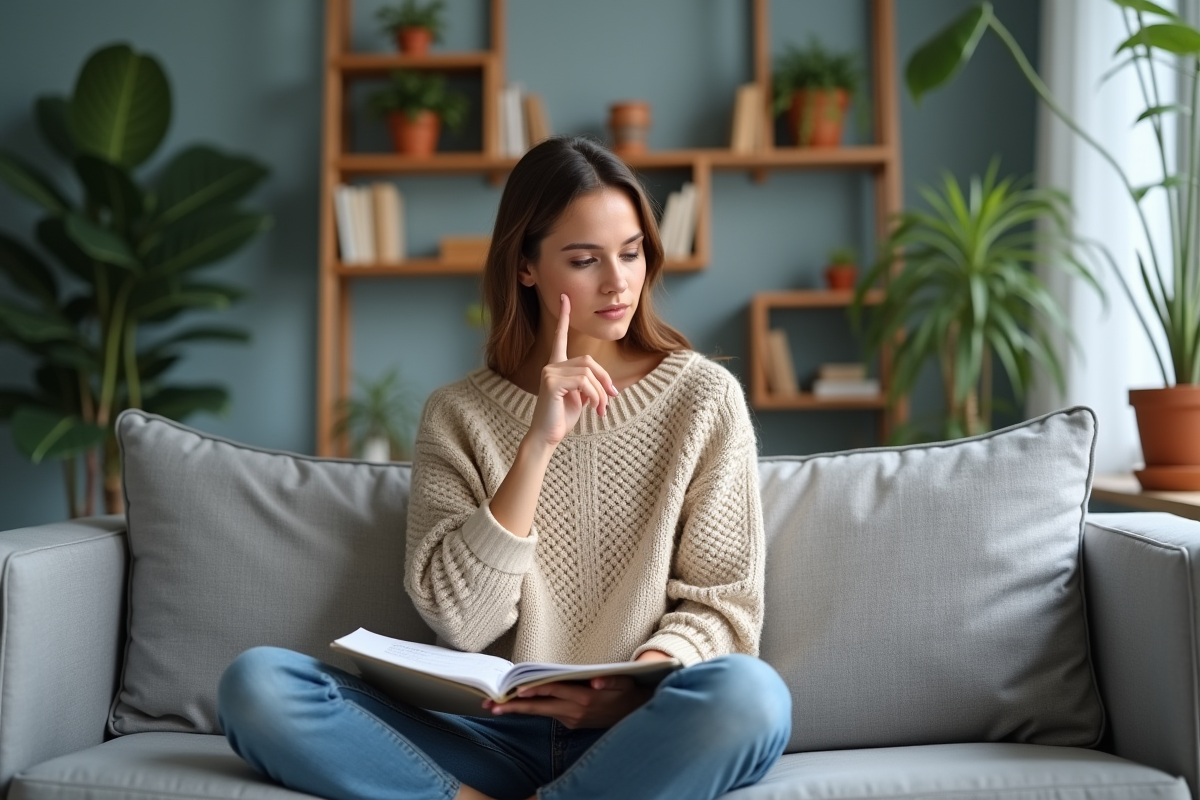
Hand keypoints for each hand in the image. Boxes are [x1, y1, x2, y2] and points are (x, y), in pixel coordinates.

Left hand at [482, 675, 651, 728]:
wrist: (634, 713)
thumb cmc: (626, 691)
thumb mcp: (622, 681)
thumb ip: (608, 680)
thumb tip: (595, 681)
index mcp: (584, 699)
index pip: (554, 692)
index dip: (536, 690)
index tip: (517, 690)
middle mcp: (574, 711)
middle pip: (540, 707)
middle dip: (515, 706)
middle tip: (492, 705)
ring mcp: (571, 719)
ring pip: (541, 712)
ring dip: (519, 709)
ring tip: (497, 708)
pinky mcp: (571, 722)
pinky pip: (548, 713)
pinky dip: (532, 708)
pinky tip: (517, 704)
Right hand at [527, 294, 618, 447]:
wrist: (547, 436)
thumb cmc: (562, 418)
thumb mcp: (580, 398)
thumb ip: (590, 384)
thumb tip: (609, 386)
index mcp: (556, 365)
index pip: (560, 336)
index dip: (564, 317)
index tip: (564, 298)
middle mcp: (551, 365)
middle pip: (589, 361)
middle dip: (605, 380)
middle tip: (611, 400)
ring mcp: (550, 372)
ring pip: (589, 373)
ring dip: (601, 393)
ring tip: (601, 410)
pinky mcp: (552, 382)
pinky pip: (584, 382)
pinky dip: (595, 396)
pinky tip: (594, 410)